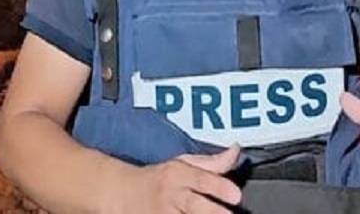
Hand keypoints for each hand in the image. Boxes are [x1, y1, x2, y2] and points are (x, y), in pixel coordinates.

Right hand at [123, 144, 242, 213]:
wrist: (122, 194)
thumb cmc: (159, 179)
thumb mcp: (182, 164)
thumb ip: (210, 163)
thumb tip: (236, 151)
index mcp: (177, 176)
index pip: (200, 179)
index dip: (219, 187)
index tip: (236, 195)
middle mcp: (171, 197)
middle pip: (193, 206)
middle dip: (212, 212)